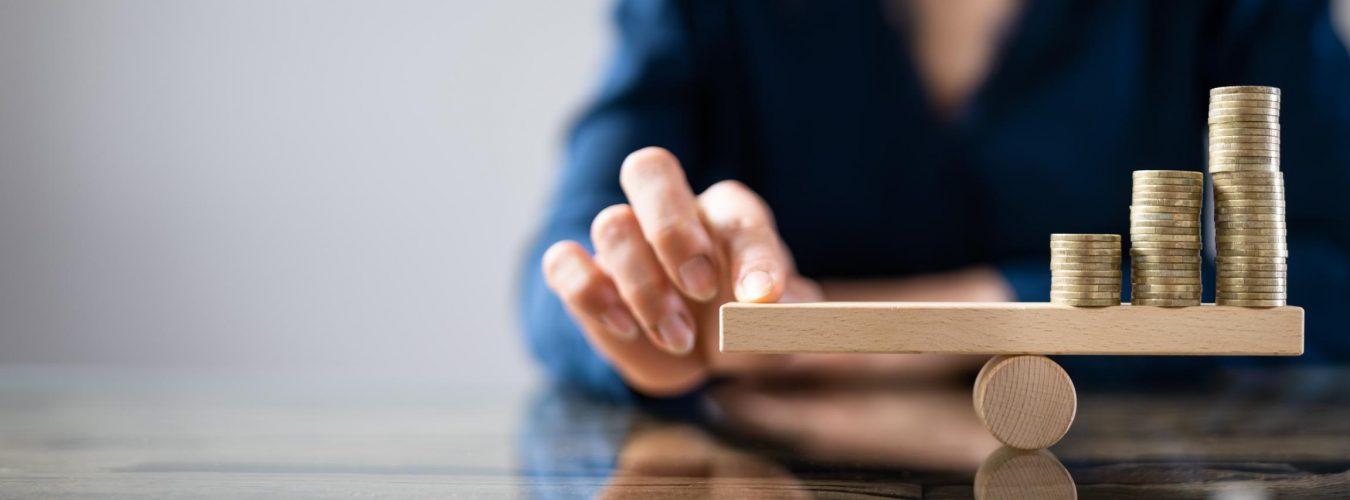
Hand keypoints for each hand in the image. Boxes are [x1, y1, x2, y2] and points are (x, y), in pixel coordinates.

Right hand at [542, 147, 815, 395]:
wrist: (700, 358)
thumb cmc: (745, 330)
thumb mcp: (776, 334)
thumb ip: (784, 322)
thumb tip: (770, 306)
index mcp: (726, 216)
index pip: (736, 215)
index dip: (752, 254)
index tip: (762, 300)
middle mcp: (672, 214)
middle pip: (648, 169)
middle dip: (672, 230)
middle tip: (701, 289)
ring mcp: (624, 242)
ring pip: (610, 223)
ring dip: (644, 288)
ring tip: (680, 340)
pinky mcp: (587, 277)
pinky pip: (562, 260)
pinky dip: (589, 292)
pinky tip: (626, 327)